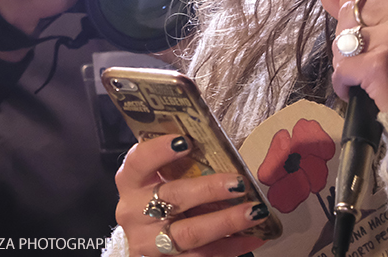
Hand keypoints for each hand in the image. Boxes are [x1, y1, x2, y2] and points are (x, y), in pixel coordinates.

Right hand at [115, 135, 266, 256]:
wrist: (148, 232)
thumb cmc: (166, 191)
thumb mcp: (167, 175)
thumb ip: (188, 162)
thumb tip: (228, 148)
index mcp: (132, 181)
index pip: (139, 161)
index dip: (159, 150)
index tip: (186, 142)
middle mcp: (133, 211)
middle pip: (172, 197)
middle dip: (210, 189)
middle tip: (240, 184)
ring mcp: (146, 241)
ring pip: (187, 233)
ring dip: (225, 222)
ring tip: (255, 212)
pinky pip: (198, 256)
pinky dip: (228, 247)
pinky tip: (252, 238)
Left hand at [321, 0, 387, 111]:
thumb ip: (367, 3)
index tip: (363, 17)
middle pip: (350, 8)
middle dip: (350, 34)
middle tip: (373, 53)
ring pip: (342, 38)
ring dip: (346, 59)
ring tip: (367, 71)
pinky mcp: (380, 63)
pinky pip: (341, 67)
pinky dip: (344, 83)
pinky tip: (361, 87)